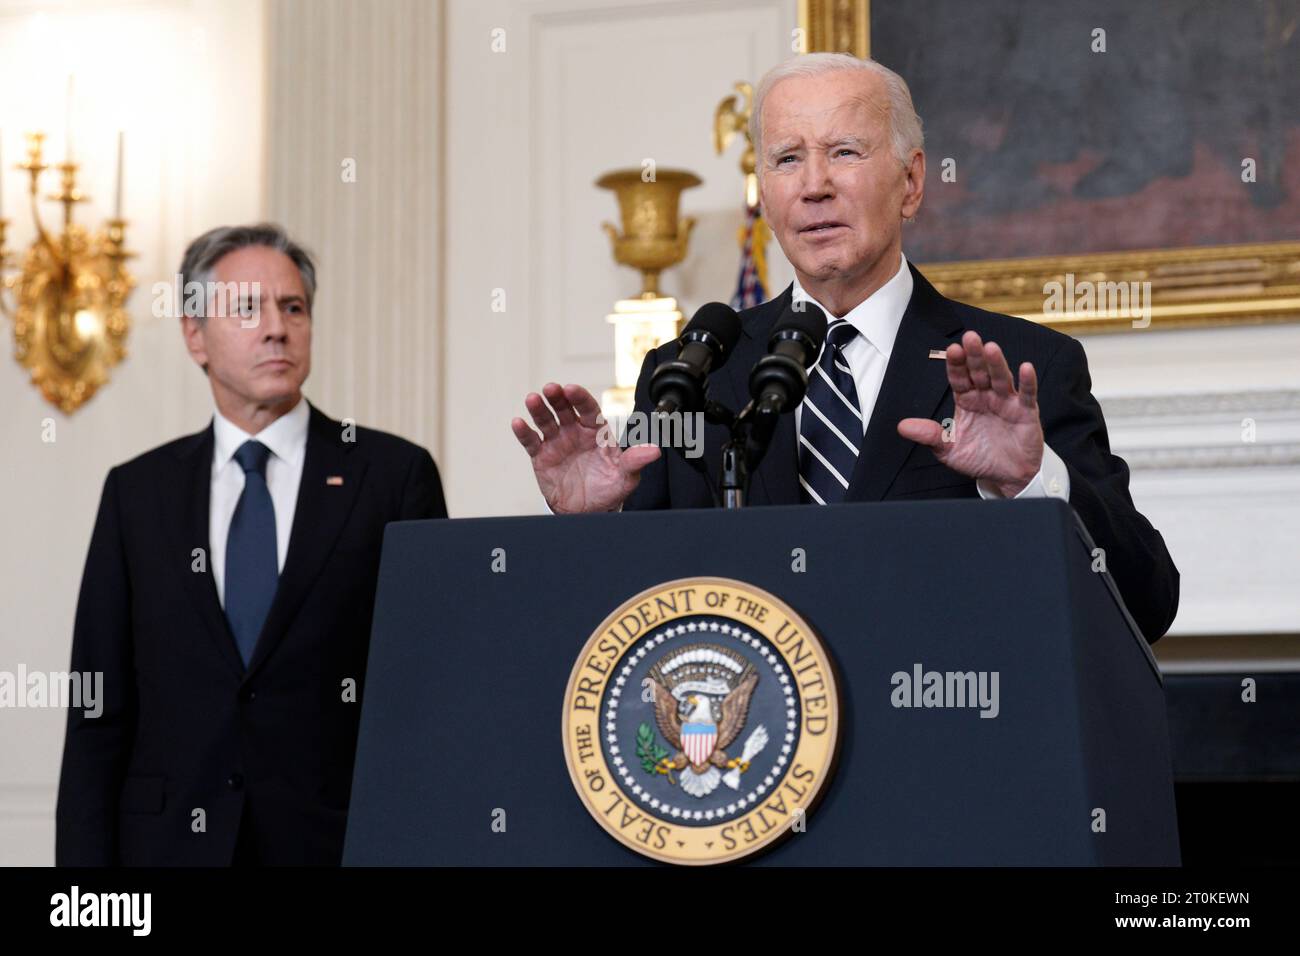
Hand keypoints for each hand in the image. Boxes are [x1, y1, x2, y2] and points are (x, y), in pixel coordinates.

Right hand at [511, 383, 660, 513]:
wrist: (588, 512)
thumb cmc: (609, 490)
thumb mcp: (626, 476)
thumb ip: (635, 461)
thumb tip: (655, 451)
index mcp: (596, 432)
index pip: (588, 409)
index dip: (580, 398)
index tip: (571, 389)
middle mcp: (575, 432)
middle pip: (565, 409)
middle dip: (557, 397)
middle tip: (551, 388)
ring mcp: (557, 443)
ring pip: (546, 421)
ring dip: (539, 409)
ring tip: (532, 399)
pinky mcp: (542, 457)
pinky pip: (531, 442)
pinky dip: (524, 432)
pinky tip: (518, 423)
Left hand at [897, 331, 1043, 496]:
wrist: (1006, 476)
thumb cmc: (978, 457)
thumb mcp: (948, 449)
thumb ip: (929, 435)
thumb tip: (902, 427)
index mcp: (966, 400)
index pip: (959, 378)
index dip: (955, 364)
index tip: (951, 350)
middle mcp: (986, 396)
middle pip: (979, 372)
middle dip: (974, 356)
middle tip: (970, 337)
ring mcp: (1006, 402)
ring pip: (1001, 378)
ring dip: (996, 363)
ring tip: (990, 348)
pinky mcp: (1026, 412)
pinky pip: (1027, 395)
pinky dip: (1028, 382)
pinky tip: (1025, 368)